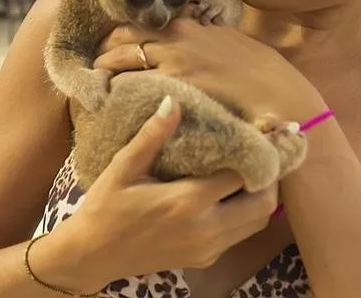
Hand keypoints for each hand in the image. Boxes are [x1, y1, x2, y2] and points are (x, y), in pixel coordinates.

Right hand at [33, 97, 278, 293]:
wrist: (91, 256)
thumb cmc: (105, 207)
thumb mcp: (124, 167)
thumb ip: (152, 135)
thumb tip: (173, 101)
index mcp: (188, 202)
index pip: (241, 174)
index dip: (256, 152)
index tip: (262, 132)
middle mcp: (206, 229)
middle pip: (263, 203)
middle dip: (268, 177)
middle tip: (261, 154)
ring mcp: (208, 248)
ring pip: (257, 222)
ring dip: (261, 197)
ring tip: (250, 171)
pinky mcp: (205, 259)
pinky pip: (240, 235)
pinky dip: (246, 214)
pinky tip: (231, 194)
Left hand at [93, 18, 326, 121]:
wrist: (280, 93)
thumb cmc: (261, 73)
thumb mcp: (231, 44)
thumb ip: (205, 39)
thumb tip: (193, 39)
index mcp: (189, 25)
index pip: (140, 23)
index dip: (118, 36)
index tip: (107, 48)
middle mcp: (177, 36)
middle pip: (122, 36)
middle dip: (102, 51)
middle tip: (91, 68)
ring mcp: (175, 58)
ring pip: (121, 58)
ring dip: (102, 71)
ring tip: (91, 86)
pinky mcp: (176, 81)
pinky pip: (133, 83)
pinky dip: (116, 91)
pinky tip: (107, 102)